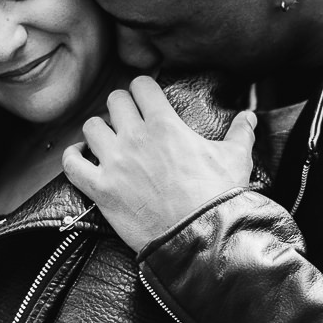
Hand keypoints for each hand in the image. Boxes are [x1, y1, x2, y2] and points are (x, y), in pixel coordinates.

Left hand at [62, 75, 255, 253]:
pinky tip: (80, 157)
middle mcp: (135, 137)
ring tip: (107, 140)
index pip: (140, 85)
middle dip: (121, 107)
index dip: (143, 89)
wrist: (202, 237)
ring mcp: (115, 163)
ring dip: (99, 131)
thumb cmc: (219, 197)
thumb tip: (250, 117)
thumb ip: (241, 132)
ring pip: (91, 127)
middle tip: (129, 120)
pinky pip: (71, 164)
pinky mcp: (101, 189)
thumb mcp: (237, 158)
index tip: (146, 97)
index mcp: (165, 124)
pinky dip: (72, 157)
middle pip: (114, 101)